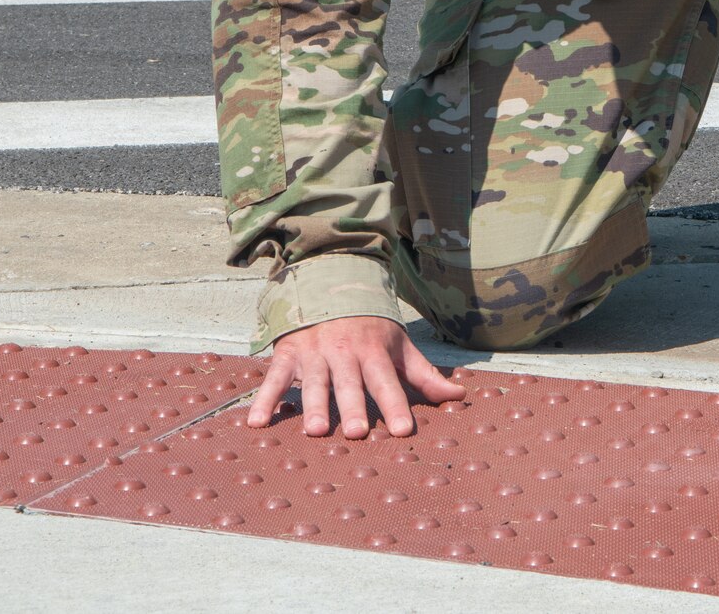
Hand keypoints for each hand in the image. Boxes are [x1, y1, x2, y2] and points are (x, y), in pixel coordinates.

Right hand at [245, 316, 466, 438]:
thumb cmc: (369, 327)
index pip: (387, 382)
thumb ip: (424, 375)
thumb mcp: (399, 346)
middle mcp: (344, 352)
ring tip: (315, 430)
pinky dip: (264, 399)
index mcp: (374, 352)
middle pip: (349, 384)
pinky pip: (274, 378)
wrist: (329, 284)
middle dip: (352, 406)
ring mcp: (314, 353)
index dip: (395, 405)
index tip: (403, 430)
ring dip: (312, 405)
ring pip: (313, 381)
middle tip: (355, 433)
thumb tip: (460, 396)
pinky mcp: (287, 354)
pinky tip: (258, 423)